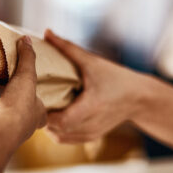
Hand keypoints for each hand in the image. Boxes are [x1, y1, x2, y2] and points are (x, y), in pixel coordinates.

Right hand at [0, 36, 45, 145]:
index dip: (37, 102)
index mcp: (38, 115)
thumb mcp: (27, 76)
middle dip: (14, 103)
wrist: (0, 129)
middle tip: (6, 90)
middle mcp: (24, 127)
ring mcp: (6, 131)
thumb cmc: (20, 104)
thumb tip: (26, 39)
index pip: (42, 109)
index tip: (29, 93)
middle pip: (21, 113)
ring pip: (2, 118)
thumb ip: (27, 58)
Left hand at [44, 29, 148, 143]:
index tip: (35, 99)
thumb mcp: (92, 62)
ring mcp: (90, 134)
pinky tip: (53, 117)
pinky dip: (57, 130)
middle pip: (55, 129)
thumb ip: (68, 48)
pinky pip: (66, 139)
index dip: (44, 113)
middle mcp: (89, 124)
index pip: (60, 120)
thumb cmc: (117, 79)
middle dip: (42, 117)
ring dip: (48, 125)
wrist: (139, 99)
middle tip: (33, 102)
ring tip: (42, 109)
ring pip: (59, 137)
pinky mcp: (90, 137)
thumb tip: (47, 32)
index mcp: (90, 107)